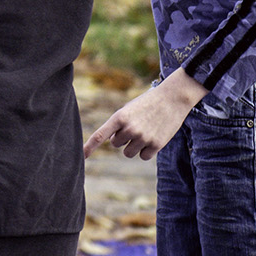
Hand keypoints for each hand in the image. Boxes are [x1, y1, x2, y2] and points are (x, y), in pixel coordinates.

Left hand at [83, 70, 206, 160]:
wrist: (173, 98)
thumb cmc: (148, 103)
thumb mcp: (129, 109)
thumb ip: (118, 124)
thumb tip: (112, 142)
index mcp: (120, 117)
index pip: (100, 135)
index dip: (89, 147)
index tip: (81, 156)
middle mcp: (130, 128)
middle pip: (116, 145)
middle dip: (123, 138)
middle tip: (136, 125)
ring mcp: (143, 137)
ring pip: (128, 153)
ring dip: (134, 146)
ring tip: (145, 131)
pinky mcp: (156, 145)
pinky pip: (143, 157)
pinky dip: (147, 151)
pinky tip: (154, 137)